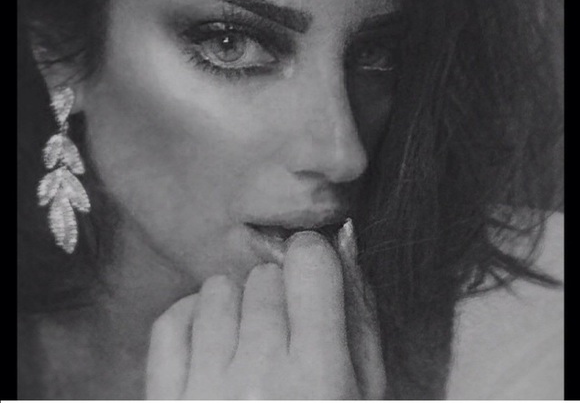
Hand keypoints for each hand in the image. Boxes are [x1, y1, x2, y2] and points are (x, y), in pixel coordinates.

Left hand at [146, 229, 385, 398]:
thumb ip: (361, 329)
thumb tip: (341, 256)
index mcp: (319, 379)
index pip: (309, 264)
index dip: (314, 257)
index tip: (312, 269)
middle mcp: (258, 379)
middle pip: (263, 277)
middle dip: (279, 291)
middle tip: (286, 326)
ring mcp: (204, 392)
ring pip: (218, 289)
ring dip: (239, 304)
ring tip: (250, 339)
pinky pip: (172, 321)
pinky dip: (193, 318)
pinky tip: (213, 339)